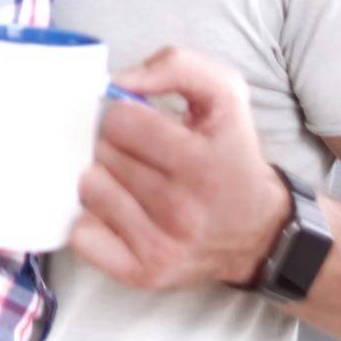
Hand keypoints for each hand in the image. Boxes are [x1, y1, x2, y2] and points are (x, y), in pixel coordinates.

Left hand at [70, 46, 291, 290]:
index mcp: (202, 160)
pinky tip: (115, 210)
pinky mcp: (143, 273)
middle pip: (103, 152)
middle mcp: (182, 207)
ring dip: (101, 176)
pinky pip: (83, 235)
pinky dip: (90, 218)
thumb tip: (121, 81)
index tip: (137, 121)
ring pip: (90, 188)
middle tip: (133, 150)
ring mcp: (161, 245)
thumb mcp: (225, 95)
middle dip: (112, 143)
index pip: (121, 121)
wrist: (258, 232)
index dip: (124, 113)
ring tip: (126, 178)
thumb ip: (178, 67)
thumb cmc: (232, 155)